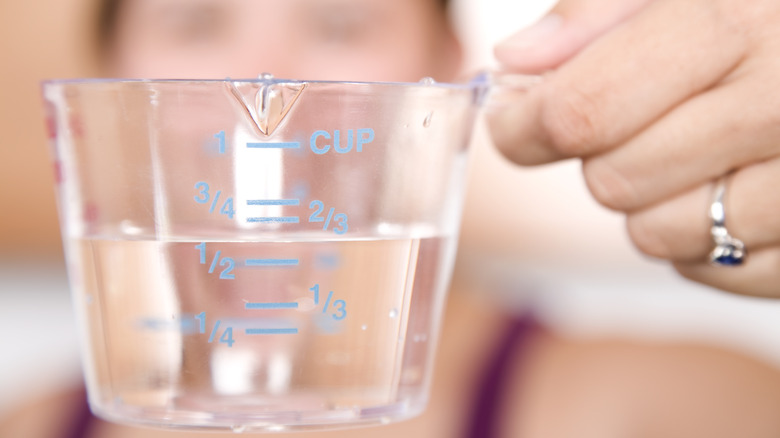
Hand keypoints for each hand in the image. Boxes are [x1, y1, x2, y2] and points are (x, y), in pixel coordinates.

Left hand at [488, 0, 779, 295]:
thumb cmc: (773, 14)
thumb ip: (598, 14)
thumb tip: (512, 64)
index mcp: (741, 22)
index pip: (584, 110)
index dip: (525, 126)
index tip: (515, 123)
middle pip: (611, 182)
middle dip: (600, 157)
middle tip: (637, 121)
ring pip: (656, 236)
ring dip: (652, 203)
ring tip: (698, 152)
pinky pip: (715, 272)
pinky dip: (703, 241)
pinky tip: (736, 189)